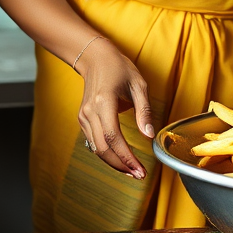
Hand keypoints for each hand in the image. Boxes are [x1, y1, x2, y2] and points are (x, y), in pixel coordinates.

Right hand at [75, 36, 153, 178]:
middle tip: (140, 174)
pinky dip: (106, 154)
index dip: (127, 157)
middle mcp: (90, 111)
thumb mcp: (138, 84)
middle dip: (122, 165)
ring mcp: (83, 116)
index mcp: (104, 102)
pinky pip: (93, 142)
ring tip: (132, 170)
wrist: (94, 57)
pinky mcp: (82, 119)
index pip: (114, 137)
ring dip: (114, 163)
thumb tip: (149, 136)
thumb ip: (144, 111)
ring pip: (96, 149)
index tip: (141, 169)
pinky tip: (120, 159)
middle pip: (103, 148)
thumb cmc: (119, 68)